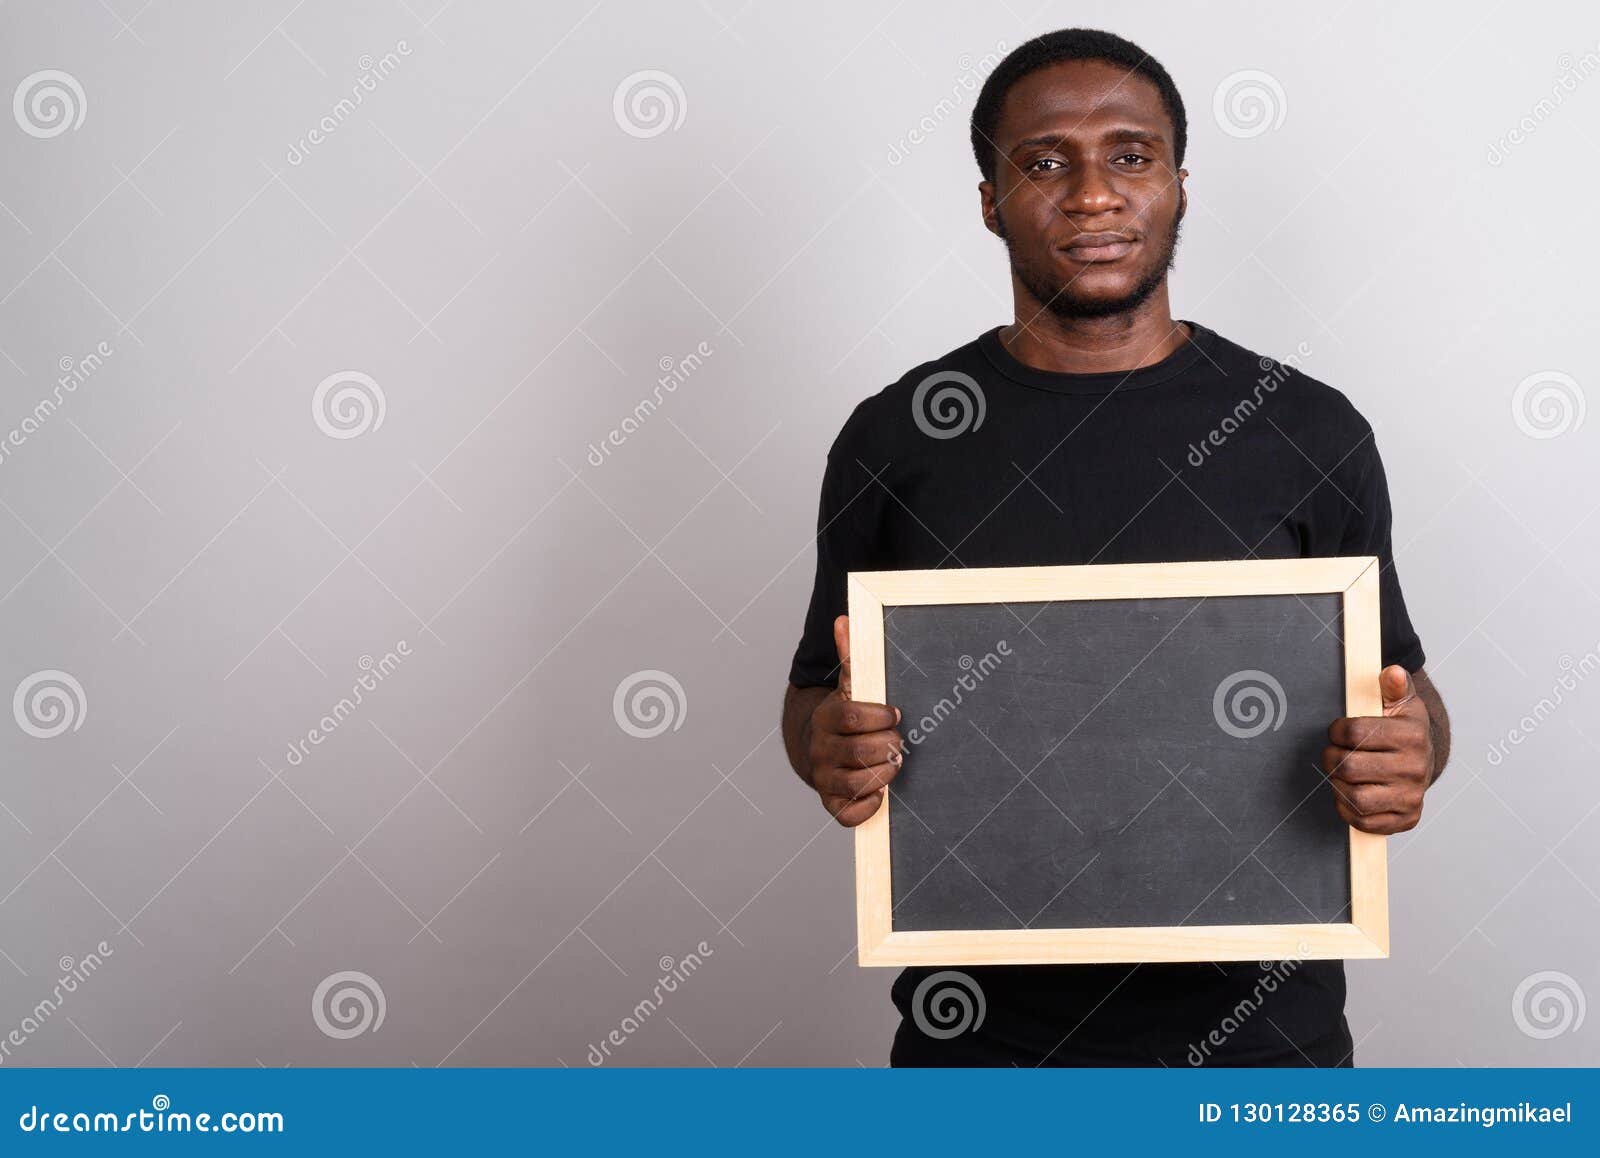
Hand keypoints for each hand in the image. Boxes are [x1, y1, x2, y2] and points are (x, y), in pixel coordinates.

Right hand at [805, 615, 904, 826]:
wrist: (817, 749)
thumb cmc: (845, 717)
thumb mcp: (850, 687)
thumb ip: (853, 657)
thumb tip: (845, 620)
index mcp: (825, 718)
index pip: (850, 716)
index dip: (878, 717)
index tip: (896, 714)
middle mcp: (820, 749)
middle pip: (858, 751)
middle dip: (888, 747)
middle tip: (901, 743)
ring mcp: (823, 778)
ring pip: (855, 783)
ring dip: (883, 775)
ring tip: (895, 765)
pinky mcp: (830, 803)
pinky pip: (848, 813)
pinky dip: (868, 806)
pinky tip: (881, 794)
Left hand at [1322, 665, 1433, 834]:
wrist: (1425, 759)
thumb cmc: (1403, 728)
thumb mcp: (1400, 701)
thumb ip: (1393, 685)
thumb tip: (1392, 672)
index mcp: (1412, 735)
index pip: (1354, 733)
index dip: (1336, 731)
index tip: (1338, 731)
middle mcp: (1416, 768)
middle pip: (1349, 767)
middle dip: (1332, 758)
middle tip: (1334, 753)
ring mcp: (1412, 796)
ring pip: (1354, 797)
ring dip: (1338, 784)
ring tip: (1342, 772)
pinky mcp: (1407, 818)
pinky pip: (1363, 821)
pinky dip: (1347, 808)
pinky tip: (1350, 792)